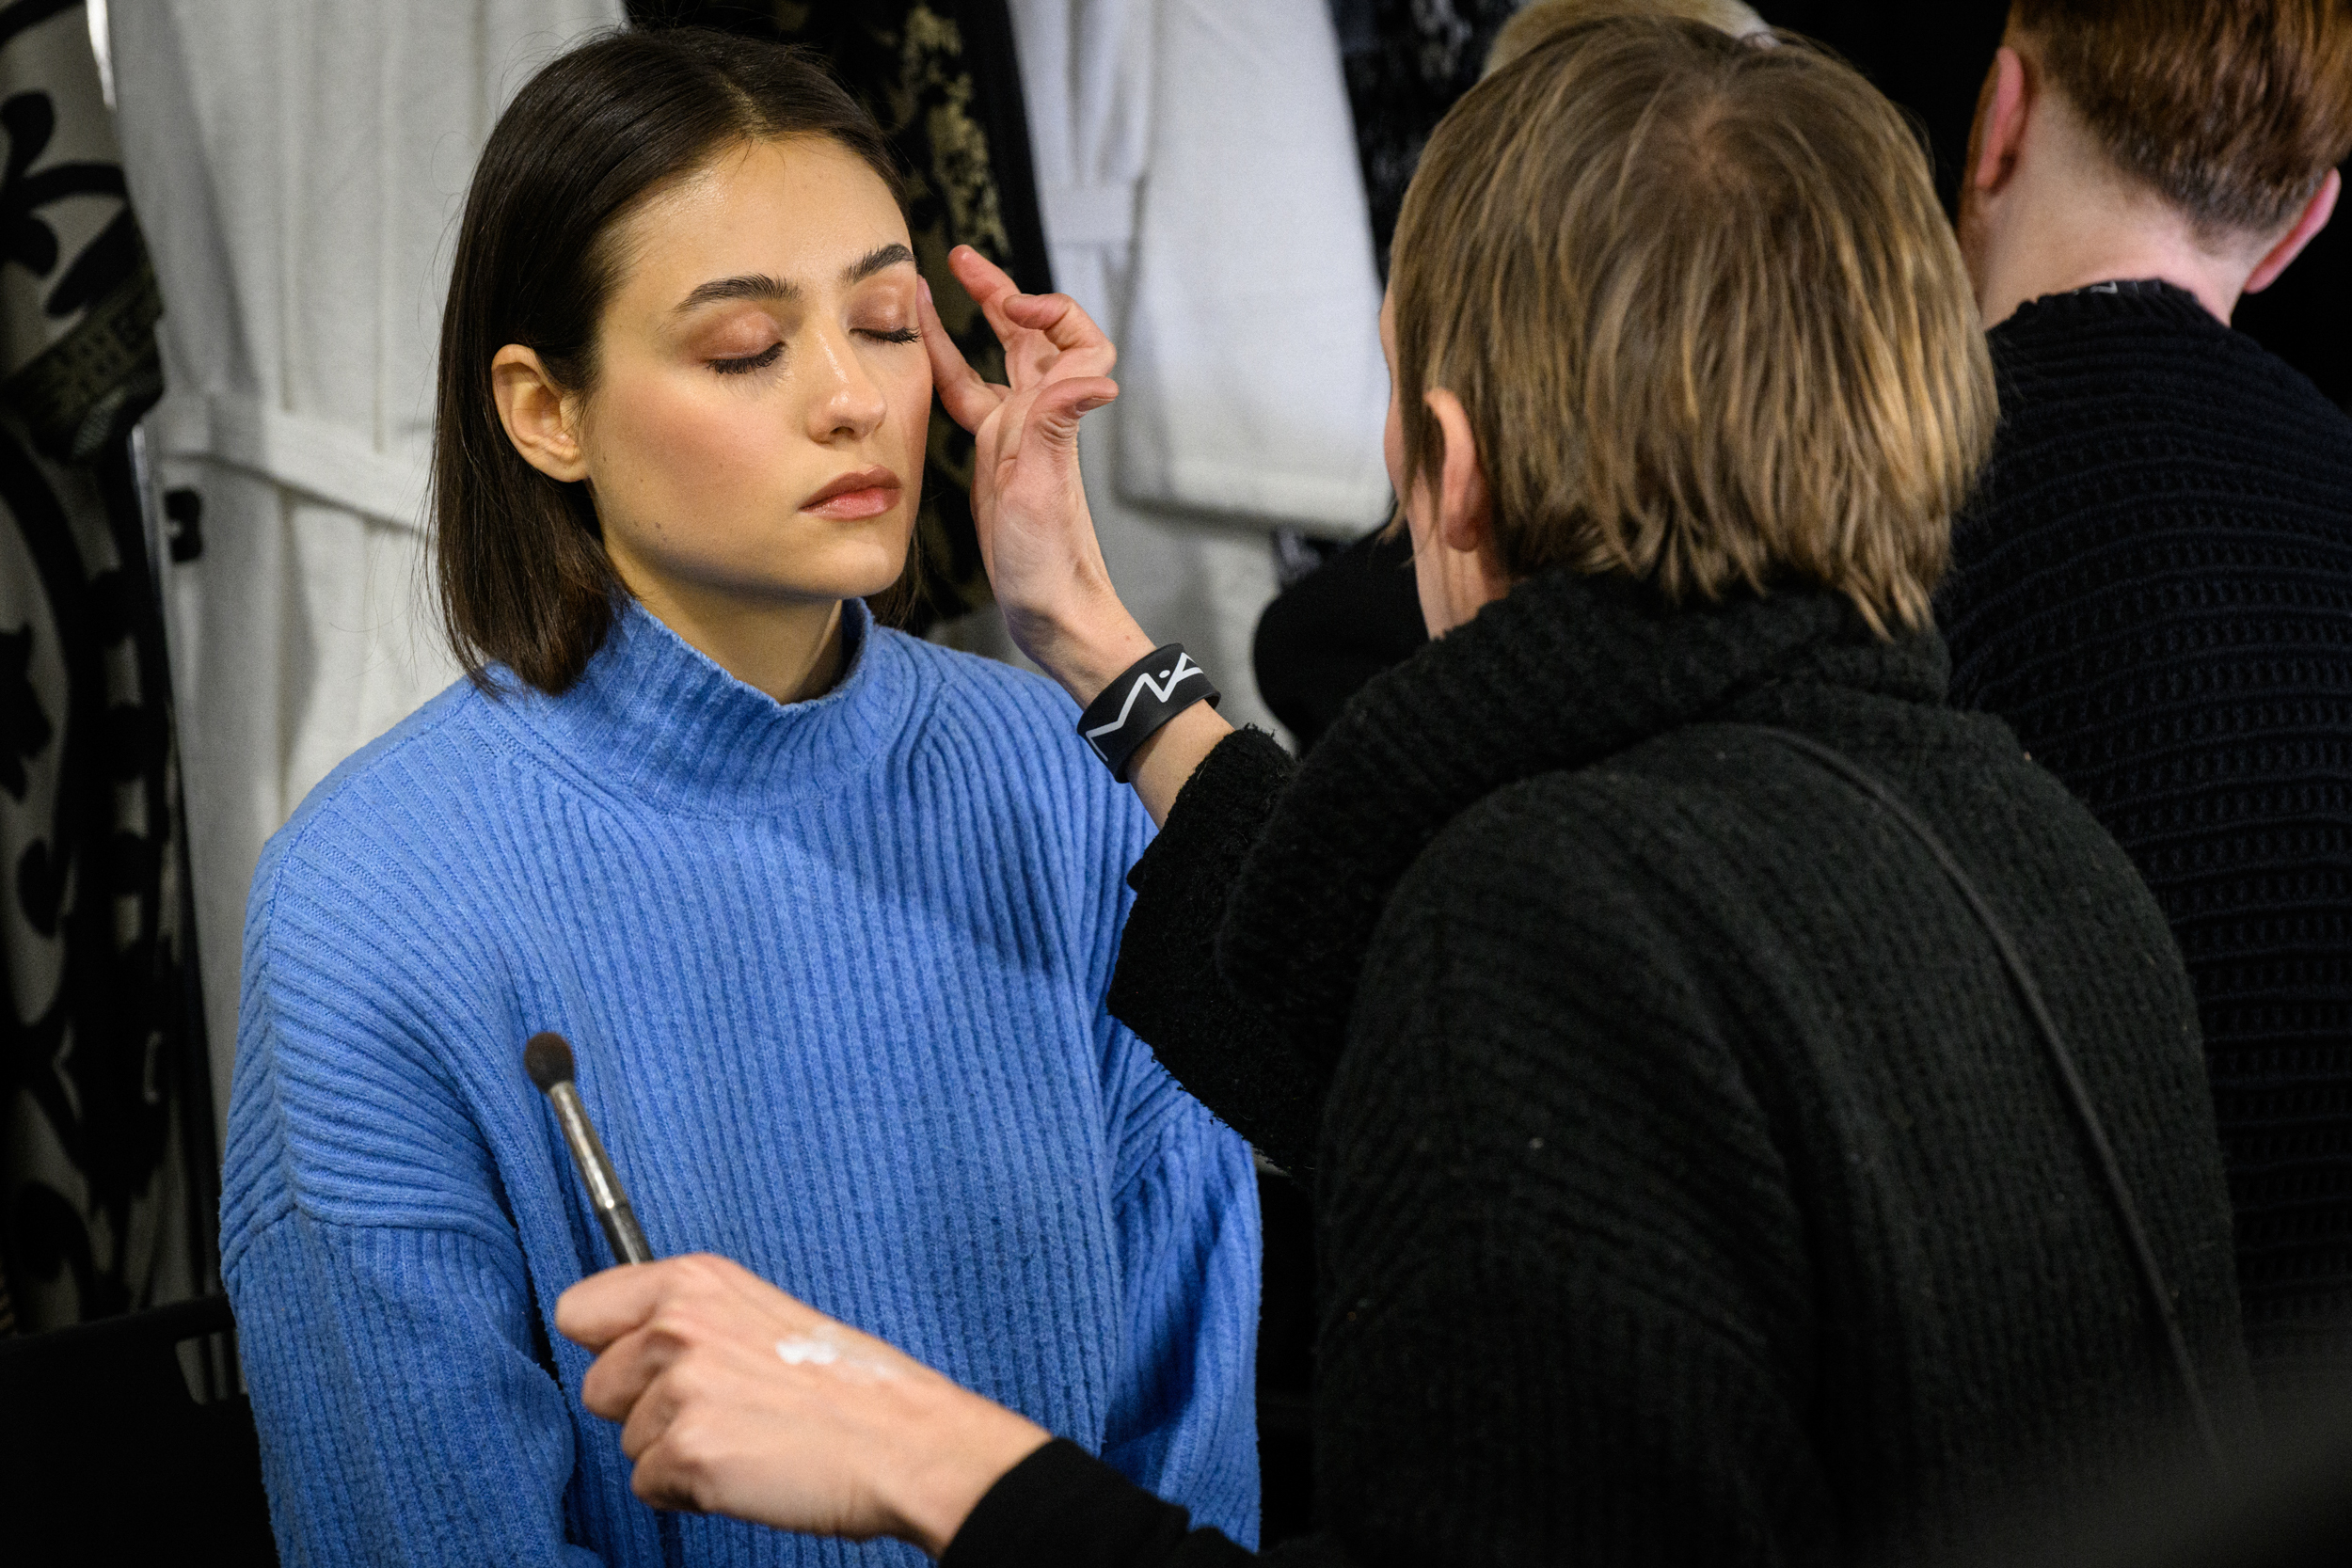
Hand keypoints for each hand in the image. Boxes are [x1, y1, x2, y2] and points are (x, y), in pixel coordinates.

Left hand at [556, 1254, 1051, 1556]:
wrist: (904, 1440)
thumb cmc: (846, 1386)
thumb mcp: (760, 1314)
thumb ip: (689, 1317)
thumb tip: (626, 1345)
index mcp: (695, 1280)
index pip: (579, 1310)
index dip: (609, 1348)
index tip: (642, 1367)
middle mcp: (678, 1324)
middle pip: (595, 1386)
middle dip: (642, 1409)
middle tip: (718, 1409)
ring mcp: (680, 1387)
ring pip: (627, 1441)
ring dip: (673, 1451)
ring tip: (744, 1437)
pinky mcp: (688, 1451)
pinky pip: (649, 1486)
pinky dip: (690, 1491)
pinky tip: (745, 1469)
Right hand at [922, 247, 1153, 700]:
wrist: (1051, 609)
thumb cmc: (1051, 558)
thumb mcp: (1045, 489)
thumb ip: (1060, 424)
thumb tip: (1101, 375)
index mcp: (1052, 416)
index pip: (1077, 341)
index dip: (1051, 312)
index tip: (1013, 307)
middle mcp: (1039, 416)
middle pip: (1027, 336)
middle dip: (997, 293)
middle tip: (960, 260)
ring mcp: (1017, 433)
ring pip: (992, 361)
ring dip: (966, 322)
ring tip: (924, 291)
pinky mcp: (996, 456)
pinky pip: (968, 399)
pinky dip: (945, 372)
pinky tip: (918, 355)